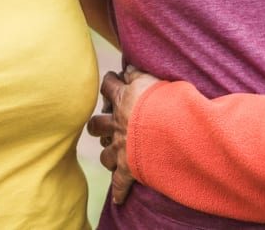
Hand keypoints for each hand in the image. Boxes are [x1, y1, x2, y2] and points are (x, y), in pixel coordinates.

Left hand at [86, 66, 160, 203]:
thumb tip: (128, 66)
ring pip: (104, 154)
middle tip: (103, 123)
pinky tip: (118, 198)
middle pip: (96, 124)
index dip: (109, 82)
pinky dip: (120, 192)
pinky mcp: (129, 168)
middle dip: (97, 124)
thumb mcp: (152, 78)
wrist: (168, 128)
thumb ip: (139, 73)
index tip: (112, 80)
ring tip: (111, 154)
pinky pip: (121, 183)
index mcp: (124, 99)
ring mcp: (121, 147)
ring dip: (107, 154)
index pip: (109, 86)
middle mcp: (117, 124)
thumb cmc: (165, 100)